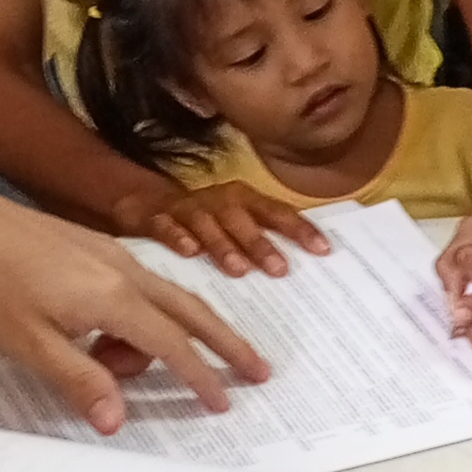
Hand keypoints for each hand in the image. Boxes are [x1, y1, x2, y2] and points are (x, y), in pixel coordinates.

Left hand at [0, 187, 269, 430]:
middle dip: (226, 342)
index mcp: (112, 296)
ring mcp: (111, 254)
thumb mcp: (29, 345)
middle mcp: (123, 269)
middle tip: (256, 370)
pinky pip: (138, 286)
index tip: (223, 401)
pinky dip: (143, 315)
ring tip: (109, 367)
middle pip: (190, 310)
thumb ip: (79, 381)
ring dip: (161, 337)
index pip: (171, 344)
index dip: (200, 376)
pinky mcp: (95, 248)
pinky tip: (106, 335)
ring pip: (162, 299)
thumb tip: (117, 419)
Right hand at [110, 178, 329, 275]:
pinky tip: (190, 252)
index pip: (277, 213)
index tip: (323, 250)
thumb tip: (306, 267)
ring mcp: (188, 210)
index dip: (300, 229)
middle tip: (280, 270)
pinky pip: (167, 227)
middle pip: (243, 219)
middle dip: (262, 243)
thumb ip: (263, 241)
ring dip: (224, 245)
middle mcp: (219, 202)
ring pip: (208, 224)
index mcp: (244, 201)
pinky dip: (177, 236)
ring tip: (239, 270)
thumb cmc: (205, 222)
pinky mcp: (158, 219)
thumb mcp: (235, 225)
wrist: (147, 204)